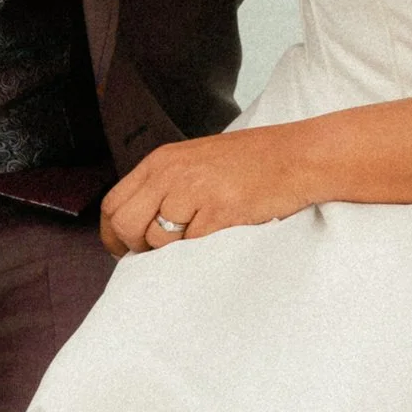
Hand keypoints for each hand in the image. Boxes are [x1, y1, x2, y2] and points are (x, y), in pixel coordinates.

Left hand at [101, 126, 312, 254]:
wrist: (298, 157)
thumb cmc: (253, 162)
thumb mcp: (195, 161)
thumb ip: (165, 185)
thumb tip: (140, 225)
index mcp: (161, 161)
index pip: (112, 204)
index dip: (113, 235)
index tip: (125, 251)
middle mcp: (171, 174)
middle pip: (125, 225)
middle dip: (137, 248)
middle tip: (161, 254)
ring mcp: (193, 191)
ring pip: (157, 240)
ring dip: (174, 251)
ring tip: (202, 238)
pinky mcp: (218, 211)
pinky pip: (192, 247)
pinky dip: (201, 252)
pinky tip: (220, 236)